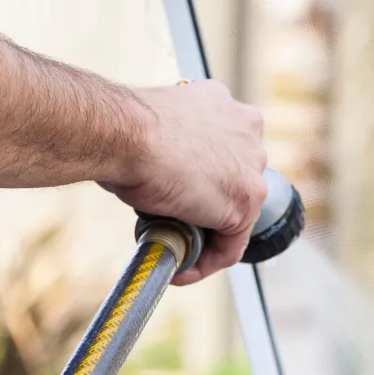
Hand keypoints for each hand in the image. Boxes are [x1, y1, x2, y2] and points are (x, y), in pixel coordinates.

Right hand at [103, 82, 267, 284]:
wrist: (126, 134)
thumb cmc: (122, 129)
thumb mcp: (148, 130)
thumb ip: (161, 149)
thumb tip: (149, 178)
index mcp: (220, 103)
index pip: (221, 148)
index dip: (199, 176)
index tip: (174, 192)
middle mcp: (245, 127)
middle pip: (232, 179)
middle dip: (206, 206)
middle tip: (172, 224)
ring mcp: (251, 165)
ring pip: (234, 214)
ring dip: (206, 237)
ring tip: (174, 253)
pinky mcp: (246, 200)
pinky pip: (230, 244)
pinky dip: (207, 262)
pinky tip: (180, 271)